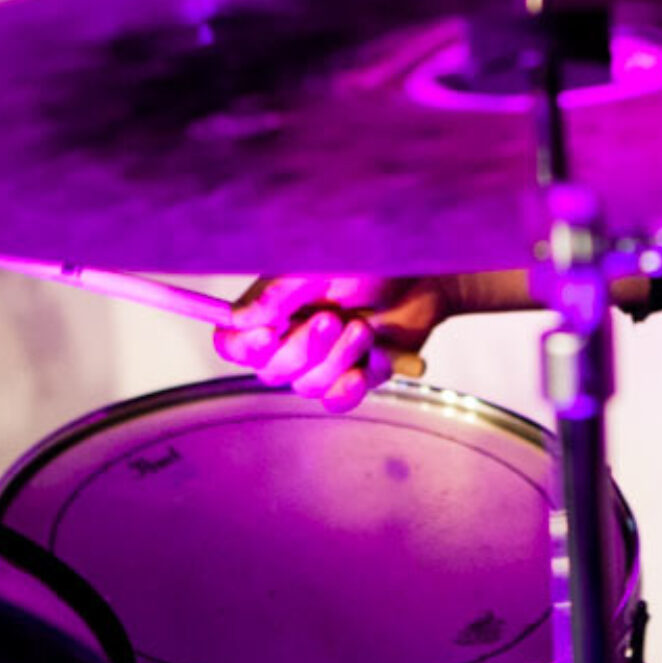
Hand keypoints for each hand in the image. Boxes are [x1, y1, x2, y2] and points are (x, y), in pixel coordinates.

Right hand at [212, 275, 447, 412]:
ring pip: (306, 386)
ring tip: (364, 328)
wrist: (428, 277)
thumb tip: (236, 319)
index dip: (243, 347)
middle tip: (333, 318)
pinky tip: (367, 366)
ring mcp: (323, 360)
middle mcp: (292, 338)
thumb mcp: (320, 268)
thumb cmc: (373, 260)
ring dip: (337, 359)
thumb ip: (276, 294)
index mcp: (274, 309)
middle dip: (303, 349)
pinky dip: (350, 387)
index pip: (232, 343)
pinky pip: (336, 401)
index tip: (268, 334)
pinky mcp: (354, 376)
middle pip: (270, 371)